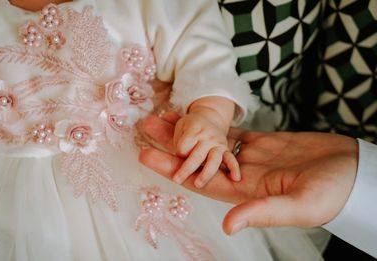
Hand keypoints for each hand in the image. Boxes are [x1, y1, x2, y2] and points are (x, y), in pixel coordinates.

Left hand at [139, 113, 357, 234]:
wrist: (353, 173)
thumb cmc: (331, 193)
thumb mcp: (297, 207)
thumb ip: (261, 212)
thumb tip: (229, 226)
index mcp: (244, 192)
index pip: (196, 179)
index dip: (171, 168)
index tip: (146, 154)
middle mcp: (242, 175)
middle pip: (198, 158)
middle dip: (171, 144)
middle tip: (146, 126)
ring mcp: (252, 158)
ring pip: (211, 142)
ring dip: (189, 130)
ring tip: (165, 115)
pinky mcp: (265, 142)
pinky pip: (233, 132)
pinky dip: (215, 124)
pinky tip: (199, 115)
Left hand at [173, 107, 239, 187]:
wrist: (210, 119)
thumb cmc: (191, 127)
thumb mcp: (180, 126)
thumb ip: (178, 141)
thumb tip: (180, 156)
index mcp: (194, 129)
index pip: (184, 147)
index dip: (178, 153)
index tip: (177, 153)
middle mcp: (207, 137)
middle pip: (196, 155)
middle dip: (186, 168)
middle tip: (176, 179)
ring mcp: (217, 144)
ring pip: (213, 160)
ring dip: (205, 173)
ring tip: (198, 184)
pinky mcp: (226, 150)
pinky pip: (231, 159)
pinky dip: (234, 168)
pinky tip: (235, 178)